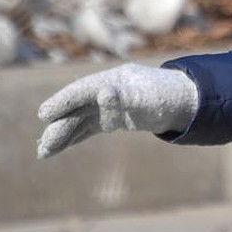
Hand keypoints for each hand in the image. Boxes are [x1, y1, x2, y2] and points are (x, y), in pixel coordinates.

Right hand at [36, 63, 198, 158]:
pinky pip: (89, 126)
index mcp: (114, 79)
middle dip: (60, 126)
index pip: (82, 90)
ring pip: (80, 119)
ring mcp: (110, 104)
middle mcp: (108, 90)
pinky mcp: (114, 117)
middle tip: (44, 147)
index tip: (44, 115)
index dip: (63, 101)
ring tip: (44, 152)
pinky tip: (60, 147)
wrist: (188, 101)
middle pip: (78, 108)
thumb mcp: (148, 97)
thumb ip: (125, 96)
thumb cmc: (169, 96)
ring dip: (62, 134)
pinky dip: (75, 136)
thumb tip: (102, 94)